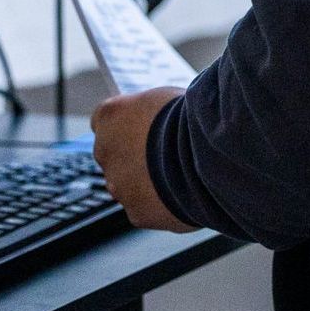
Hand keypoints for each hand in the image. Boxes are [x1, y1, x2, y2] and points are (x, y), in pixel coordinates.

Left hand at [90, 87, 195, 231]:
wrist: (205, 153)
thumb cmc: (187, 118)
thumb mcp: (162, 98)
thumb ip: (146, 111)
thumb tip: (152, 116)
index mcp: (109, 116)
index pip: (105, 122)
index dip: (126, 128)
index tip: (143, 131)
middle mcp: (105, 151)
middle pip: (113, 156)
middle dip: (134, 157)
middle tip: (165, 155)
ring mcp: (118, 185)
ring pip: (127, 186)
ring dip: (146, 182)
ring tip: (179, 175)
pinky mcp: (136, 212)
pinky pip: (145, 208)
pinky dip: (160, 203)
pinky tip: (183, 193)